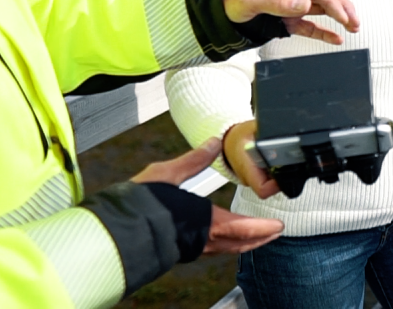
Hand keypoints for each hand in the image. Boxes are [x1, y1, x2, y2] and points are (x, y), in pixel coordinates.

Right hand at [131, 137, 284, 254]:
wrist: (113, 231)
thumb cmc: (138, 204)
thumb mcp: (167, 174)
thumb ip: (193, 160)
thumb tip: (214, 142)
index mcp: (204, 222)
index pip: (243, 227)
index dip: (262, 228)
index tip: (278, 226)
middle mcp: (202, 239)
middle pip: (239, 243)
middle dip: (260, 238)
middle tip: (275, 232)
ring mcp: (191, 248)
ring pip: (227, 249)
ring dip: (246, 242)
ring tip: (258, 237)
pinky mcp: (181, 249)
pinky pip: (213, 250)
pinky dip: (228, 244)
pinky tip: (226, 239)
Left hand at [222, 0, 358, 44]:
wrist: (216, 8)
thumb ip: (279, 3)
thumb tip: (306, 4)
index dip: (334, 4)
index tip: (343, 17)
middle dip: (344, 8)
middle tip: (356, 22)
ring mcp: (292, 8)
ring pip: (324, 10)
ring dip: (340, 18)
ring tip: (354, 27)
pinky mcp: (288, 22)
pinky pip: (311, 27)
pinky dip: (325, 33)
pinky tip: (336, 38)